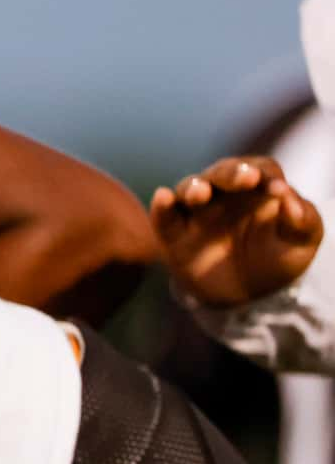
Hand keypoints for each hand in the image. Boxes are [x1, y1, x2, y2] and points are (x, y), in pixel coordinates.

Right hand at [151, 155, 323, 308]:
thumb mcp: (302, 241)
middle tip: (244, 178)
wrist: (248, 294)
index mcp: (257, 187)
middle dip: (231, 173)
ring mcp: (197, 213)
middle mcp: (225, 193)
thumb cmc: (277, 258)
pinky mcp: (175, 236)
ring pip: (190, 188)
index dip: (267, 175)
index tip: (278, 191)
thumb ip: (303, 220)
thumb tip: (288, 200)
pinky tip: (162, 197)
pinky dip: (161, 207)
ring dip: (194, 187)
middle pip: (223, 171)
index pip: (261, 169)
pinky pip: (165, 218)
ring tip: (200, 194)